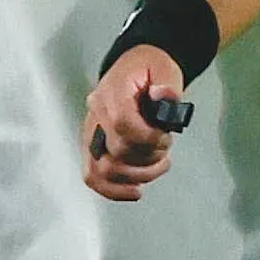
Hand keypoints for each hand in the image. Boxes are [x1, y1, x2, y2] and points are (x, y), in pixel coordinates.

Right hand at [82, 45, 188, 200]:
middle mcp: (96, 113)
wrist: (137, 68)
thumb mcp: (165, 69)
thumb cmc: (150, 70)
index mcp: (112, 91)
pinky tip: (135, 191)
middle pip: (116, 151)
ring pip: (102, 170)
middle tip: (164, 147)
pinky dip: (113, 190)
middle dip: (148, 156)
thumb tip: (162, 96)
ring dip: (137, 175)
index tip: (165, 137)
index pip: (122, 124)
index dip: (148, 138)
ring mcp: (92, 131)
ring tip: (158, 164)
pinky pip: (92, 176)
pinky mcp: (93, 147)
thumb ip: (167, 85)